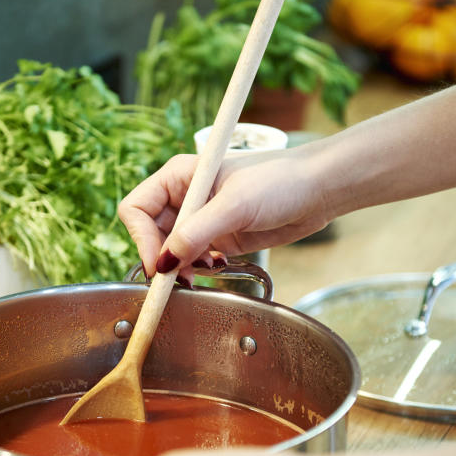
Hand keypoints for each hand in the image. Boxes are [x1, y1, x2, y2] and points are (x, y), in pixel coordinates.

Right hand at [118, 150, 332, 277]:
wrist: (318, 190)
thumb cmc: (280, 180)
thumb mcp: (234, 205)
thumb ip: (196, 233)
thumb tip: (164, 262)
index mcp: (179, 177)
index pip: (137, 209)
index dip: (141, 239)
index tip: (158, 264)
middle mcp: (185, 197)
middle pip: (149, 234)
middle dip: (161, 258)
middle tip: (178, 278)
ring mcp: (202, 219)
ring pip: (170, 250)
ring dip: (179, 267)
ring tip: (200, 272)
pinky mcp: (218, 238)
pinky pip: (192, 259)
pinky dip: (196, 269)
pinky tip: (216, 266)